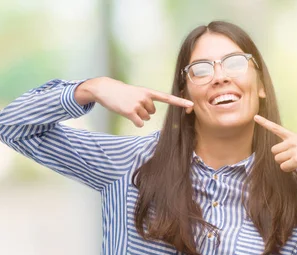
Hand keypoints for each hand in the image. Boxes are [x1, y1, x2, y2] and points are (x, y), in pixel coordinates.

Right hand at [75, 77, 193, 126]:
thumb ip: (145, 101)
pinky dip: (134, 121)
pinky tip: (126, 113)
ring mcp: (137, 104)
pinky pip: (139, 123)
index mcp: (148, 91)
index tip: (191, 105)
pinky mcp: (130, 112)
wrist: (105, 89)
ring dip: (138, 116)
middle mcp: (145, 97)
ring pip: (145, 118)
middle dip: (143, 111)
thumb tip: (147, 117)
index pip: (167, 98)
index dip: (180, 102)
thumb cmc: (120, 92)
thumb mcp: (135, 92)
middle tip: (132, 104)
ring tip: (127, 106)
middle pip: (152, 112)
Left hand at [253, 115, 296, 173]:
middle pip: (273, 151)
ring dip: (285, 163)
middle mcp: (292, 141)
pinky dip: (289, 169)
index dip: (265, 123)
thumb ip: (291, 147)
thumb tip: (281, 157)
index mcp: (293, 136)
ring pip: (278, 160)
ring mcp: (294, 150)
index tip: (255, 117)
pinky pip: (284, 167)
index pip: (276, 128)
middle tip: (292, 157)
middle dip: (280, 156)